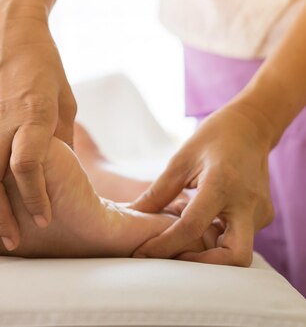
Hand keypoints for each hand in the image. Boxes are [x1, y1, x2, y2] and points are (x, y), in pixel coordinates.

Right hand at [0, 4, 76, 255]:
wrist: (8, 35)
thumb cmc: (46, 66)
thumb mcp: (66, 101)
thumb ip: (62, 142)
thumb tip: (65, 179)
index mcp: (32, 115)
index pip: (26, 165)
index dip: (34, 197)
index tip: (44, 220)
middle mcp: (1, 124)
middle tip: (12, 244)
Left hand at [130, 103, 275, 265]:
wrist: (250, 127)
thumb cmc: (212, 139)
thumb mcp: (180, 161)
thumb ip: (158, 192)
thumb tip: (131, 215)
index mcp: (222, 184)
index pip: (192, 227)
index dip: (164, 245)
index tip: (143, 254)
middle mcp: (247, 203)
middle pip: (234, 257)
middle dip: (202, 267)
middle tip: (171, 261)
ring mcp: (260, 212)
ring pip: (239, 252)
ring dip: (209, 256)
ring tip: (180, 242)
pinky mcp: (263, 216)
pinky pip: (240, 238)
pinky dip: (217, 241)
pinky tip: (198, 229)